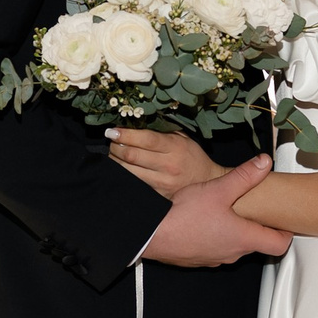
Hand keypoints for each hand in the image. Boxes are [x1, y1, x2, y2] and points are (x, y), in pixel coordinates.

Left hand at [111, 126, 225, 196]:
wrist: (206, 182)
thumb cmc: (191, 156)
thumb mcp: (182, 138)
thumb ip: (162, 131)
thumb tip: (134, 123)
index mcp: (175, 147)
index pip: (146, 139)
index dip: (125, 135)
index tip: (112, 131)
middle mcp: (168, 165)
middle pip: (132, 155)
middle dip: (115, 147)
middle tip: (111, 141)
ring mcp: (161, 182)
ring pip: (128, 171)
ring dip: (115, 161)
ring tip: (113, 153)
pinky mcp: (156, 195)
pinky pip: (133, 183)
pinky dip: (122, 174)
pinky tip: (120, 167)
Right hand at [139, 156, 291, 265]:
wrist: (152, 236)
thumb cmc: (183, 216)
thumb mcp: (219, 189)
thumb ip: (244, 176)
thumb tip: (264, 163)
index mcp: (244, 238)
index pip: (279, 245)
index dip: (285, 232)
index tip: (283, 221)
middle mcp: (232, 253)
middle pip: (257, 244)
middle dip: (258, 227)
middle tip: (256, 209)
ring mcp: (215, 258)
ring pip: (235, 246)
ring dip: (236, 231)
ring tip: (229, 212)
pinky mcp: (199, 259)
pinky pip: (215, 248)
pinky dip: (216, 236)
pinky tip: (205, 220)